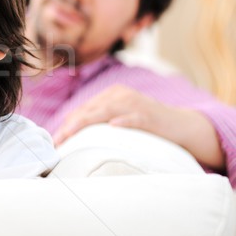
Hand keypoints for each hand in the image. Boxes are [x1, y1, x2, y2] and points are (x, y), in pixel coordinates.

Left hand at [53, 85, 223, 168]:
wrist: (180, 124)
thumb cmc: (145, 125)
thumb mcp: (120, 118)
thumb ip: (100, 122)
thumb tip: (72, 133)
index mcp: (111, 95)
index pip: (84, 109)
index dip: (68, 124)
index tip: (55, 140)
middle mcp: (120, 95)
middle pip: (90, 109)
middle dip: (72, 125)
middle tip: (58, 140)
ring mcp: (135, 103)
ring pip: (106, 111)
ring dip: (87, 122)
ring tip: (71, 132)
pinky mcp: (149, 114)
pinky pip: (134, 117)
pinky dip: (124, 121)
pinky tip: (114, 126)